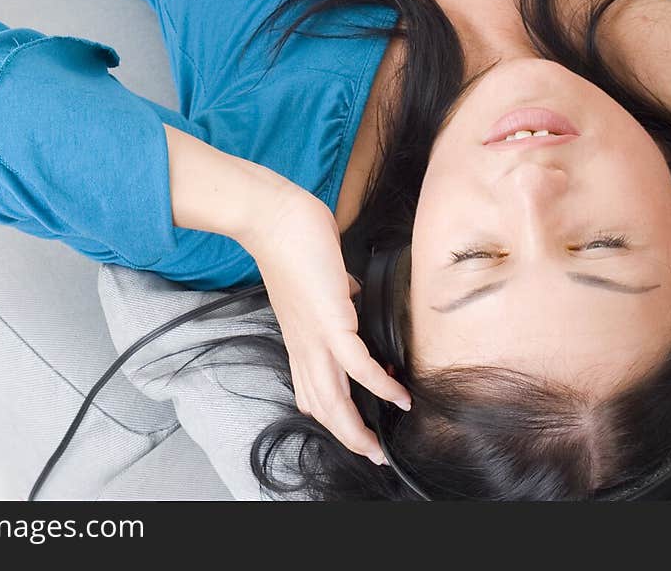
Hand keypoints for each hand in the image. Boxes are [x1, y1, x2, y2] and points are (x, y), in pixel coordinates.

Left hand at [242, 185, 411, 463]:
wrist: (272, 216)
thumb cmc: (293, 238)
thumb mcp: (317, 276)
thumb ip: (335, 292)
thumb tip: (351, 292)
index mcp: (301, 335)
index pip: (312, 387)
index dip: (332, 413)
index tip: (354, 425)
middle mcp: (304, 343)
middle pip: (322, 406)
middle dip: (348, 436)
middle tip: (373, 454)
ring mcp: (314, 336)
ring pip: (333, 399)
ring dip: (357, 429)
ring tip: (380, 446)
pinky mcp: (330, 322)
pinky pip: (357, 366)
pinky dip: (380, 385)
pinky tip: (398, 396)